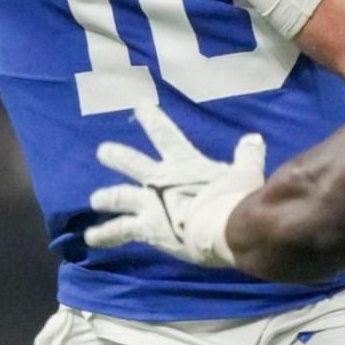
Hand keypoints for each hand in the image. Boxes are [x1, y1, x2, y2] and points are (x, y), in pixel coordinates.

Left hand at [85, 103, 265, 267]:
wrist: (226, 228)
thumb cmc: (237, 198)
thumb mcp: (246, 173)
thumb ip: (247, 155)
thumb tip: (254, 138)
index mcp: (184, 163)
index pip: (165, 134)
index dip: (152, 119)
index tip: (139, 105)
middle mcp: (160, 180)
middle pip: (132, 162)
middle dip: (116, 155)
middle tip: (102, 151)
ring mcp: (150, 204)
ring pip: (119, 197)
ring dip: (105, 197)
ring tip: (94, 200)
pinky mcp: (147, 228)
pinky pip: (120, 231)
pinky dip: (104, 235)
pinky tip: (90, 239)